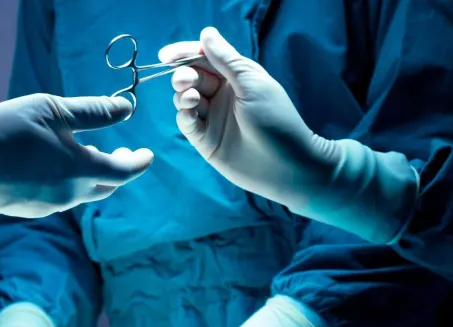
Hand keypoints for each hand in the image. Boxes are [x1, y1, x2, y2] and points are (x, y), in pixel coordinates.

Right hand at [0, 94, 153, 217]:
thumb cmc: (5, 131)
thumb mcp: (52, 110)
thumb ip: (93, 112)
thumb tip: (128, 109)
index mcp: (81, 169)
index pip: (124, 172)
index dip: (139, 162)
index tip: (147, 153)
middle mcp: (71, 194)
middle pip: (107, 186)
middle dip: (118, 168)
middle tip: (120, 150)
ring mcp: (50, 205)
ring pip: (83, 192)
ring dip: (90, 174)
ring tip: (84, 151)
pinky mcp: (32, 209)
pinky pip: (61, 196)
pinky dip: (67, 181)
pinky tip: (52, 165)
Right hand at [159, 27, 339, 212]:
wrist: (286, 166)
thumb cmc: (276, 120)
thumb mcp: (252, 84)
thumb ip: (226, 60)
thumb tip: (206, 33)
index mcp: (236, 77)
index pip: (204, 58)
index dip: (185, 54)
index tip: (167, 55)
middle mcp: (222, 95)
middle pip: (192, 77)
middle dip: (183, 75)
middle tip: (185, 81)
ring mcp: (212, 118)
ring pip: (184, 99)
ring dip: (182, 95)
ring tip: (192, 99)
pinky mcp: (204, 140)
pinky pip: (186, 122)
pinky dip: (183, 114)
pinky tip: (189, 112)